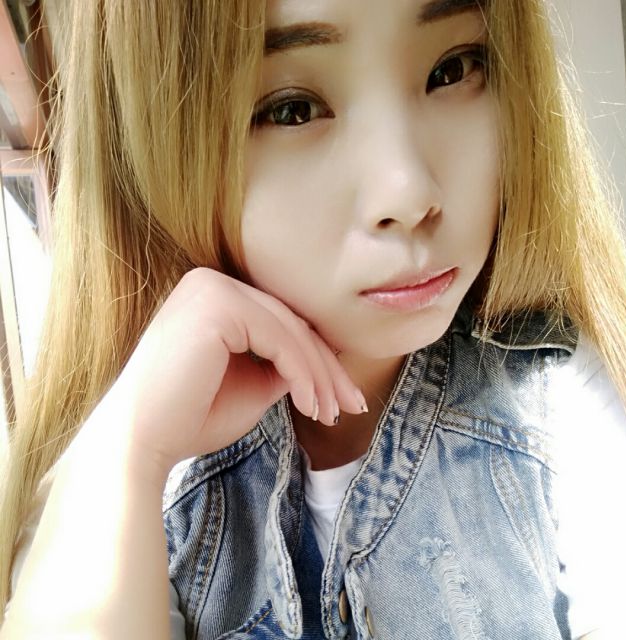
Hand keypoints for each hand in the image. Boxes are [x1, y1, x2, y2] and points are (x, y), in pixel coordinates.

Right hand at [89, 268, 364, 476]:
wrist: (141, 442)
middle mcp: (211, 282)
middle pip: (290, 324)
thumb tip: (320, 361)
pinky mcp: (217, 305)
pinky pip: (279, 339)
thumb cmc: (191, 418)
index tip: (342, 396)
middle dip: (326, 369)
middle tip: (353, 404)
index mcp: (214, 297)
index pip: (280, 324)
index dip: (316, 361)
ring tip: (333, 414)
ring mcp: (212, 289)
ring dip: (319, 376)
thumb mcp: (252, 387)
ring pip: (290, 331)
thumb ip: (283, 366)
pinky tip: (312, 406)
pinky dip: (303, 374)